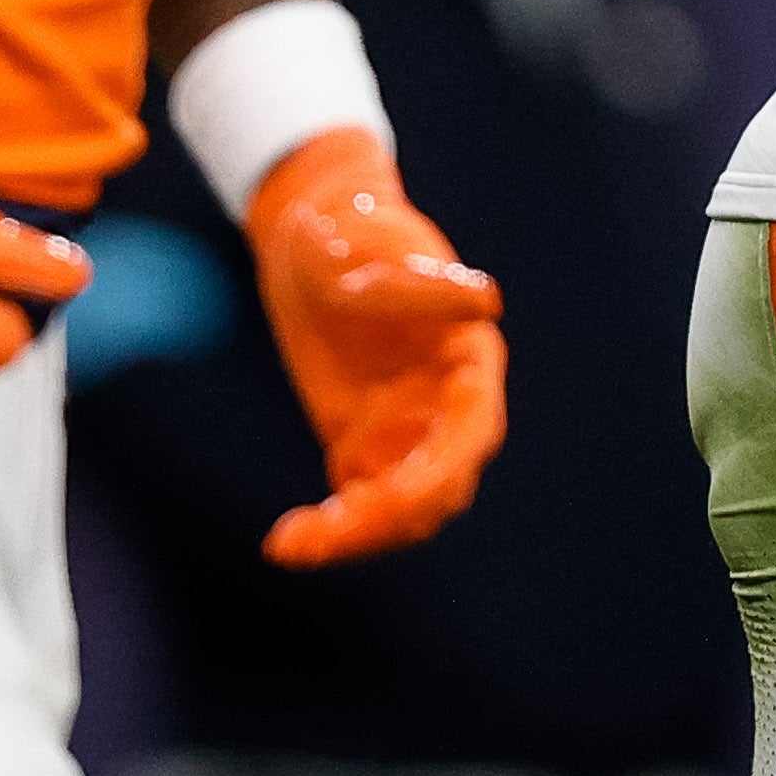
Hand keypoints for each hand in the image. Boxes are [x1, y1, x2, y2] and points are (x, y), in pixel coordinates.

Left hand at [243, 126, 509, 565]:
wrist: (312, 239)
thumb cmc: (347, 231)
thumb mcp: (360, 246)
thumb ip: (411, 284)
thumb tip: (488, 302)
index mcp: (465, 355)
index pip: (474, 424)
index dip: (445, 465)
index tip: (400, 495)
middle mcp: (445, 402)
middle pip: (443, 483)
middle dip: (394, 516)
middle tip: (332, 530)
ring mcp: (408, 429)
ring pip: (404, 510)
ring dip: (359, 536)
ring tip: (294, 543)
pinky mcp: (366, 444)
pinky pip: (360, 505)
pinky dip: (332, 531)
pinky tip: (288, 541)